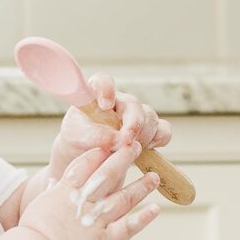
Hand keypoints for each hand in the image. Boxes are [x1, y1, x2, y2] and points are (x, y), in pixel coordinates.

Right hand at [20, 139, 161, 239]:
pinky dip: (142, 218)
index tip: (109, 144)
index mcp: (66, 193)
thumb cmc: (31, 235)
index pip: (84, 166)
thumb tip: (54, 183)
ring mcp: (98, 221)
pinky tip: (154, 209)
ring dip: (140, 187)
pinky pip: (128, 227)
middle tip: (135, 146)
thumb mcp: (38, 206)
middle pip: (107, 175)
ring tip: (154, 177)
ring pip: (123, 198)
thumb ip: (51, 193)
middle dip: (122, 159)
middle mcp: (85, 203)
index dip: (98, 154)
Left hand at [46, 73, 172, 185]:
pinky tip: (146, 149)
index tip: (105, 106)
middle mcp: (119, 101)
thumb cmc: (78, 140)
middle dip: (133, 124)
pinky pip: (164, 129)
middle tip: (126, 141)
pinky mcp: (149, 129)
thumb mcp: (76, 137)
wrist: (87, 158)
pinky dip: (159, 139)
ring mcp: (136, 114)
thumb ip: (94, 135)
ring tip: (129, 150)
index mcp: (96, 95)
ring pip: (150, 117)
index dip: (107, 89)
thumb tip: (117, 139)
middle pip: (134, 104)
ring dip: (143, 136)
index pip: (103, 81)